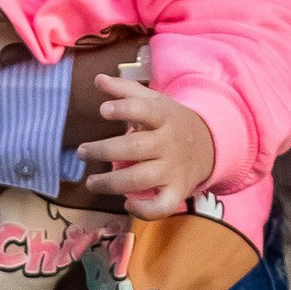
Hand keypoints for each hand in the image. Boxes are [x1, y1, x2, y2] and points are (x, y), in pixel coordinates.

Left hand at [77, 74, 215, 218]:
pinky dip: (145, 210)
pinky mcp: (177, 192)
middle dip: (105, 151)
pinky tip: (127, 204)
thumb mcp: (154, 102)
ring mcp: (174, 170)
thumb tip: (98, 79)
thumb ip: (126, 90)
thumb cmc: (170, 122)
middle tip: (82, 152)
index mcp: (164, 117)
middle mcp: (169, 144)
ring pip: (142, 178)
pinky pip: (163, 206)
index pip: (146, 110)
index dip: (125, 109)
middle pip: (135, 148)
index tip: (103, 110)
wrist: (208, 145)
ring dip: (112, 182)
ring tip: (91, 183)